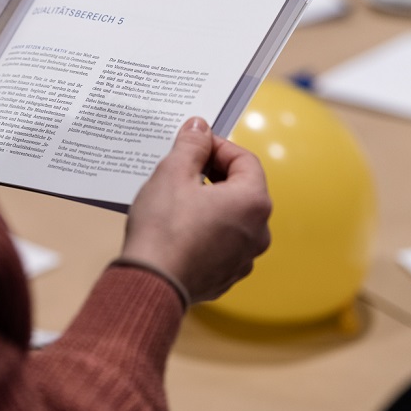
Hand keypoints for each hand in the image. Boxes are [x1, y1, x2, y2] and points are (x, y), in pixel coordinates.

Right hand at [121, 118, 271, 303]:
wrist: (151, 283)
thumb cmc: (164, 227)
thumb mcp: (173, 173)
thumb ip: (192, 145)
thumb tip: (200, 127)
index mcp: (253, 202)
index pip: (244, 160)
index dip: (218, 146)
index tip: (193, 144)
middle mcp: (259, 232)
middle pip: (241, 189)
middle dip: (213, 174)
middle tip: (182, 169)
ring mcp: (244, 258)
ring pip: (231, 218)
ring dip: (209, 203)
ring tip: (177, 199)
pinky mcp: (227, 276)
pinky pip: (221, 243)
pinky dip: (205, 231)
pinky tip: (178, 229)